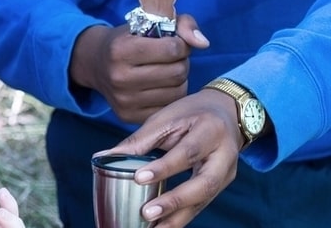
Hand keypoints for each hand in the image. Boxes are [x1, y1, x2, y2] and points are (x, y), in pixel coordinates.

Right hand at [69, 14, 209, 123]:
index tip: (173, 43)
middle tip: (172, 59)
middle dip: (181, 63)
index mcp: (121, 49)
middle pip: (177, 73)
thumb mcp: (150, 22)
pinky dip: (170, 96)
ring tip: (167, 72)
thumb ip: (182, 24)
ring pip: (177, 92)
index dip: (180, 45)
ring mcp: (123, 100)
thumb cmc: (128, 39)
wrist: (94, 63)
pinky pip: (168, 108)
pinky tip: (161, 87)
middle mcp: (120, 76)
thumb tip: (204, 43)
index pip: (172, 49)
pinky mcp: (127, 116)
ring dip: (179, 80)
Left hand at [95, 88, 241, 227]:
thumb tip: (103, 157)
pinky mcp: (222, 185)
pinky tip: (164, 226)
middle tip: (148, 213)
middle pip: (204, 183)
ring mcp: (226, 172)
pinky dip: (182, 217)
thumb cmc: (191, 113)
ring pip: (204, 199)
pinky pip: (202, 204)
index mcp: (210, 130)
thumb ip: (139, 140)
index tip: (139, 178)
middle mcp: (224, 154)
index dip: (165, 167)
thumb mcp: (166, 119)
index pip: (188, 152)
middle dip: (175, 201)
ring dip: (178, 218)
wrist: (227, 113)